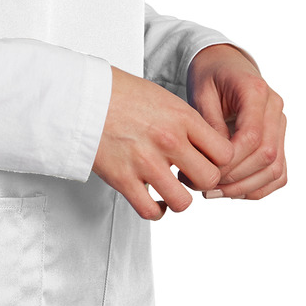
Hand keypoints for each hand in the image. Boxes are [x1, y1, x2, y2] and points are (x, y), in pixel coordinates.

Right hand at [92, 66, 235, 219]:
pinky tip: (152, 200)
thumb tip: (205, 146)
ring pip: (183, 202)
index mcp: (181, 117)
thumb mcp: (163, 98)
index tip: (207, 161)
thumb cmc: (120, 94)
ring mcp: (145, 161)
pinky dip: (155, 211)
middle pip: (209, 179)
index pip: (224, 153)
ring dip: (178, 199)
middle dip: (201, 181)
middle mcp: (168, 140)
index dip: (219, 161)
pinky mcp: (122, 179)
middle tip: (188, 177)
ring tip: (170, 190)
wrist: (81, 96)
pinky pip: (150, 211)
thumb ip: (187, 123)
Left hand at [187, 45, 286, 199]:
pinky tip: (232, 190)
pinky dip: (257, 187)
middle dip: (235, 178)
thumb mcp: (200, 93)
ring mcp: (280, 125)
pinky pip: (278, 172)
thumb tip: (215, 159)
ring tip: (215, 192)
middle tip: (205, 187)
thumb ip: (209, 124)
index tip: (206, 171)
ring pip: (276, 169)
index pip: (252, 136)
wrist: (225, 65)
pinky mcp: (279, 139)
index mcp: (256, 91)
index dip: (231, 160)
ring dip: (245, 187)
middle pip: (267, 156)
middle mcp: (275, 108)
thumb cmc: (210, 76)